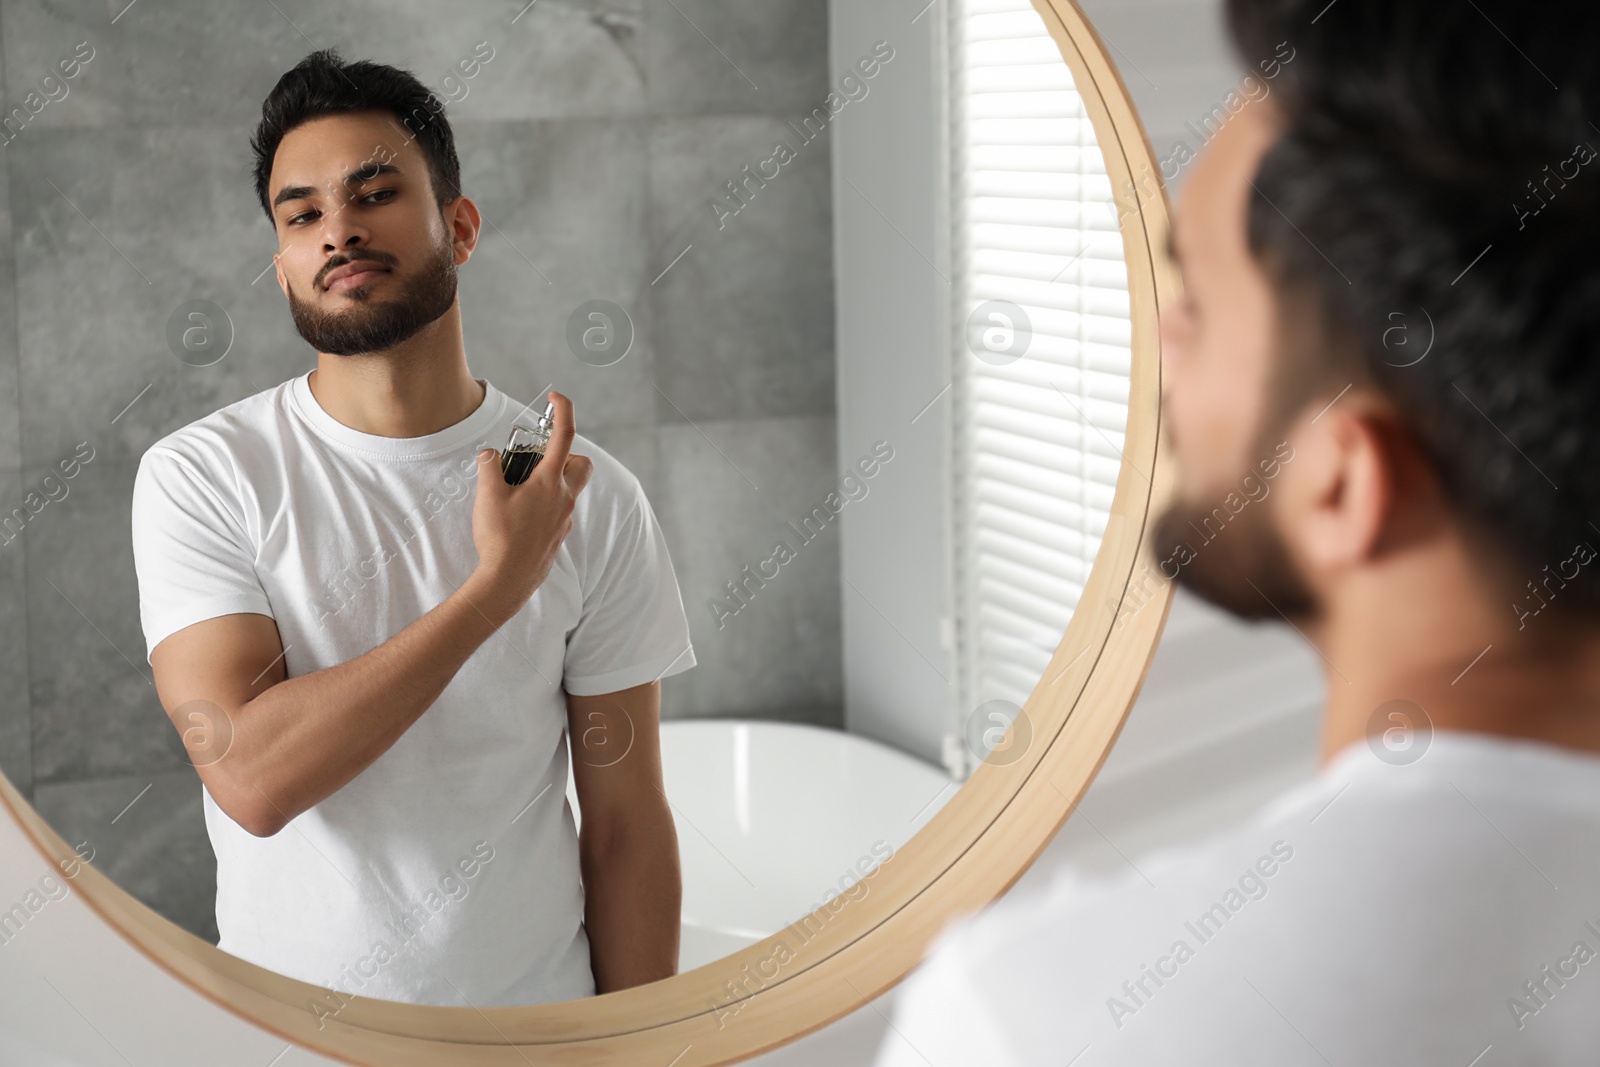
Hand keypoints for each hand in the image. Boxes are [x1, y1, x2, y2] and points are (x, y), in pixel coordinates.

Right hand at [470, 390, 592, 615]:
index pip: (565, 436)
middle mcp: (564, 499)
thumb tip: (490, 455)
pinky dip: (543, 504)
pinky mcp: (558, 536)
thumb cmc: (499, 538)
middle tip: (537, 458)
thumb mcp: (487, 494)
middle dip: (566, 454)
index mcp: (550, 482)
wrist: (507, 581)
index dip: (563, 411)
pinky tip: (518, 515)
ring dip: (551, 480)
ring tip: (520, 488)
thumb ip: (489, 466)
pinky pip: (557, 510)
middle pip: (581, 465)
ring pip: (568, 489)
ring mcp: (564, 519)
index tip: (556, 398)